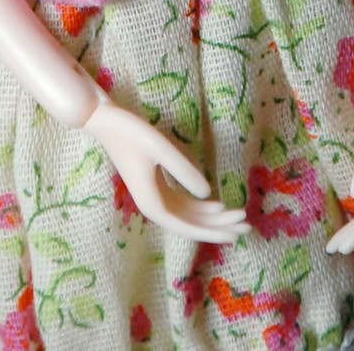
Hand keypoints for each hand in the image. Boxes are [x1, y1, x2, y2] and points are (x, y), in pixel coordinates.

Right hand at [83, 99, 248, 243]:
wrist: (106, 122)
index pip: (189, 227)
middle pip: (191, 224)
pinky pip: (181, 203)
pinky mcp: (155, 185)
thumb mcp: (160, 148)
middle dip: (219, 226)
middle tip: (247, 227)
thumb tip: (208, 193)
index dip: (214, 231)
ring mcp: (154, 196)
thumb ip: (183, 171)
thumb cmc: (131, 133)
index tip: (237, 232)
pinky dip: (199, 206)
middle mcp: (153, 206)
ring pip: (188, 215)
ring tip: (237, 217)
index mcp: (152, 205)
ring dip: (212, 217)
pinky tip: (216, 204)